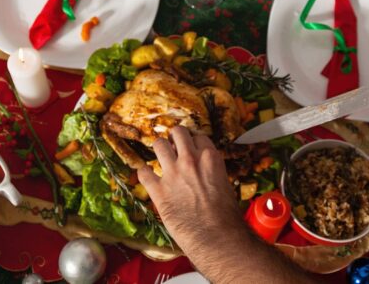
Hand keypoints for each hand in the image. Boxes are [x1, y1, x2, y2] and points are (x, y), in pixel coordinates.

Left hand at [138, 127, 243, 252]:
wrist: (215, 236)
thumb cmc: (225, 215)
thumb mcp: (225, 184)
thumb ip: (211, 171)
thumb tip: (205, 171)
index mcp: (210, 158)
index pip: (198, 136)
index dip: (193, 142)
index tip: (190, 147)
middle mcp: (190, 160)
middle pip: (178, 132)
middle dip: (174, 138)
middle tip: (173, 146)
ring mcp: (173, 174)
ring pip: (158, 144)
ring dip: (159, 150)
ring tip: (160, 157)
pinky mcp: (159, 191)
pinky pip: (143, 172)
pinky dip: (144, 173)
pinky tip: (148, 176)